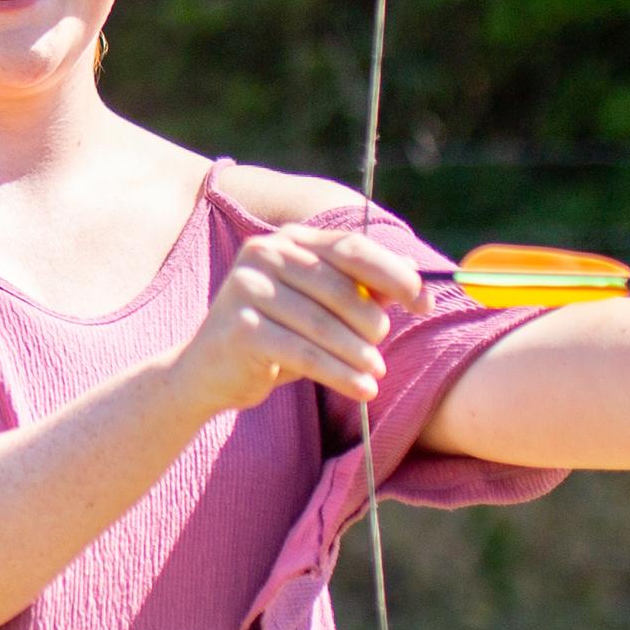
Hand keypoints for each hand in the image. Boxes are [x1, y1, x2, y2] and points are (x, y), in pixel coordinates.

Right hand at [169, 225, 430, 412]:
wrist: (205, 372)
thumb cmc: (273, 337)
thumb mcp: (315, 308)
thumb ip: (358, 289)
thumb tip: (416, 278)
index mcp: (287, 240)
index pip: (352, 248)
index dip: (395, 275)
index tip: (424, 303)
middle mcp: (264, 254)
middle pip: (341, 286)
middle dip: (372, 322)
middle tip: (380, 350)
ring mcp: (247, 289)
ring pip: (324, 324)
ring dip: (360, 354)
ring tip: (376, 374)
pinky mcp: (241, 328)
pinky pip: (305, 354)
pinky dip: (340, 374)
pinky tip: (362, 389)